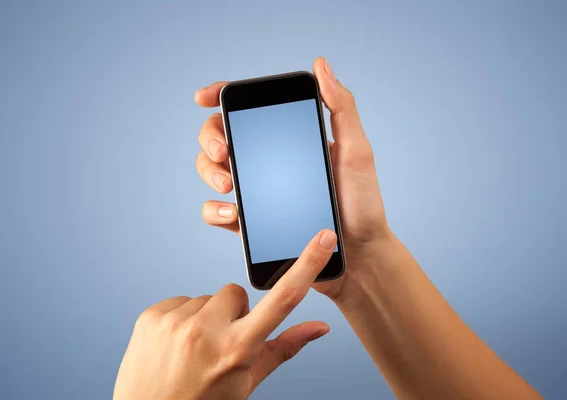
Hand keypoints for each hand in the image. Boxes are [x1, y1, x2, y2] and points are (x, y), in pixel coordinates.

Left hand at [113, 229, 336, 399]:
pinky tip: (176, 343)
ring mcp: (175, 322)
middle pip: (235, 292)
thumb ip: (284, 348)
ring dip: (205, 317)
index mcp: (238, 349)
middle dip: (234, 312)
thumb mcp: (248, 382)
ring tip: (194, 348)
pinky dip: (181, 318)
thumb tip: (320, 327)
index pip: (283, 299)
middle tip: (221, 342)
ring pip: (206, 298)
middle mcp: (206, 331)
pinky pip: (180, 301)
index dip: (308, 264)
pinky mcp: (151, 316)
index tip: (324, 238)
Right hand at [195, 57, 388, 300]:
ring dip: (209, 172)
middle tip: (225, 152)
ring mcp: (255, 192)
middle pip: (219, 136)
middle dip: (210, 138)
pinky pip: (216, 212)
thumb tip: (320, 64)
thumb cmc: (362, 204)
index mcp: (287, 139)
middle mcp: (266, 161)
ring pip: (211, 171)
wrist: (357, 256)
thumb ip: (341, 107)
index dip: (221, 98)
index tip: (205, 96)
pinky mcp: (250, 223)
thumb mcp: (356, 151)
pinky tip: (232, 213)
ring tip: (229, 185)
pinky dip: (214, 210)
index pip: (248, 110)